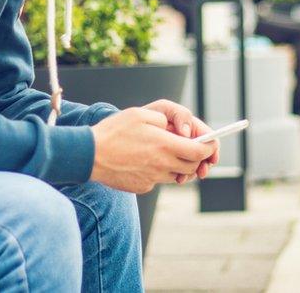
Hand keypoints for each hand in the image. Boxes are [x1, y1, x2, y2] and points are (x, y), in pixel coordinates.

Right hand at [90, 107, 214, 193]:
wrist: (88, 155)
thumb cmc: (114, 131)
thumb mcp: (141, 114)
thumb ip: (165, 119)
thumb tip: (181, 129)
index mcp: (164, 145)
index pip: (199, 152)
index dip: (209, 148)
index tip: (211, 145)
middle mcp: (162, 165)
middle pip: (191, 166)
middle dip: (196, 157)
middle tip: (192, 148)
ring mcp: (152, 178)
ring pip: (177, 175)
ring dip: (178, 165)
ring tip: (166, 152)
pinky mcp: (142, 186)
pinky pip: (158, 180)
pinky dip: (159, 172)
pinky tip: (145, 161)